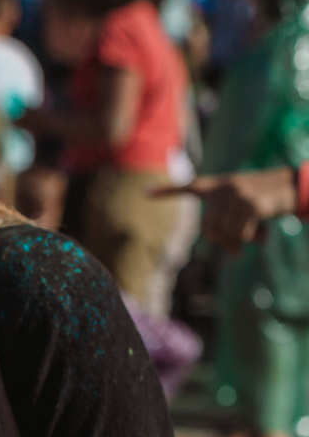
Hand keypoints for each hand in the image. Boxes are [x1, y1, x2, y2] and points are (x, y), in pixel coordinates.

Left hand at [156, 166, 298, 252]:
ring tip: (256, 238)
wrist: (290, 186)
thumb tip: (230, 248)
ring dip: (239, 243)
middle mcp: (222, 189)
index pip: (187, 187)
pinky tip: (264, 233)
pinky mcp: (249, 205)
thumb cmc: (265, 198)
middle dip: (222, 242)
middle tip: (237, 250)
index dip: (166, 191)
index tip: (145, 192)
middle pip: (209, 228)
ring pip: (224, 233)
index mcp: (216, 186)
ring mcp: (235, 197)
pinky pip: (242, 233)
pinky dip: (252, 239)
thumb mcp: (242, 204)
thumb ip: (228, 219)